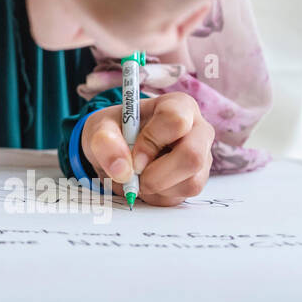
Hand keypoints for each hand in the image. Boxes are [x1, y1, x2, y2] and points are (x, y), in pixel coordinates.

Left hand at [80, 92, 213, 206]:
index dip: (151, 141)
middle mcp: (198, 130)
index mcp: (178, 105)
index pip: (175, 120)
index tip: (132, 155)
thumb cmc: (115, 130)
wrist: (118, 149)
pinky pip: (182, 196)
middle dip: (157, 174)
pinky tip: (147, 182)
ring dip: (155, 187)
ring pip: (190, 182)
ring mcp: (202, 158)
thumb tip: (122, 170)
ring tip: (138, 175)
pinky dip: (157, 196)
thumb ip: (104, 141)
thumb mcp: (100, 127)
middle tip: (134, 175)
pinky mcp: (196, 180)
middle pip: (192, 156)